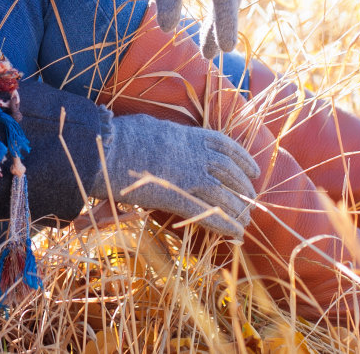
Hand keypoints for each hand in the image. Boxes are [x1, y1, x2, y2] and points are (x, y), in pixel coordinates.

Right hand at [89, 113, 259, 237]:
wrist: (105, 148)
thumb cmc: (120, 135)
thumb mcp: (149, 125)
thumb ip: (162, 132)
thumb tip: (159, 130)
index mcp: (187, 135)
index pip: (225, 145)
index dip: (243, 158)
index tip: (253, 169)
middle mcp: (194, 154)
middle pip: (229, 171)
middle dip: (244, 186)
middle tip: (252, 199)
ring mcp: (187, 175)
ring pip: (223, 194)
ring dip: (238, 208)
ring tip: (247, 221)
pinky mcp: (176, 196)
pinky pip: (207, 213)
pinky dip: (224, 224)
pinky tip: (236, 234)